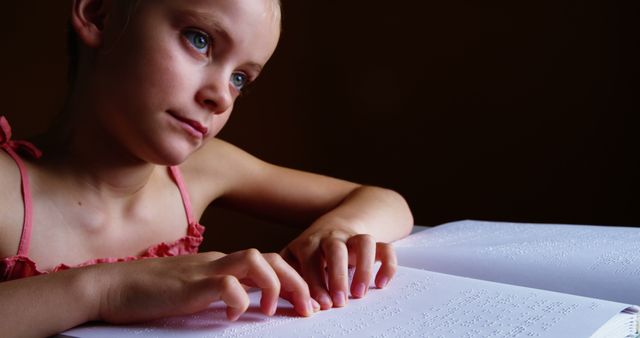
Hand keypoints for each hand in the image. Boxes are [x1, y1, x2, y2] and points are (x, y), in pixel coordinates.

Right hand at [92, 249, 318, 322]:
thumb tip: (244, 305)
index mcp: (222, 264)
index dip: (294, 280)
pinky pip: (226, 285)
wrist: (110, 287)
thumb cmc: (150, 293)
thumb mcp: (194, 291)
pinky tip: (233, 316)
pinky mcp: (189, 286)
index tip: (307, 305)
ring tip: (274, 310)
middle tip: (310, 309)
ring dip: (275, 285)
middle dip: (298, 282)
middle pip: (273, 258)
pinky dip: (238, 301)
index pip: (269, 262)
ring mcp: (204, 271)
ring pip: (256, 261)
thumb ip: (219, 293)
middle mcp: (219, 262)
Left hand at [281, 227, 396, 309]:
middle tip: (339, 302)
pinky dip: (387, 265)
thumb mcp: (293, 259)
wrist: (333, 226)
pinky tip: (381, 284)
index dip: (315, 283)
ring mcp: (353, 237)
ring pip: (364, 243)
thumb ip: (290, 277)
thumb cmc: (309, 251)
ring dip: (364, 268)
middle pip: (336, 249)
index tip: (320, 305)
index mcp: (309, 243)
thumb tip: (291, 302)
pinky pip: (385, 248)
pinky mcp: (371, 242)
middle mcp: (332, 237)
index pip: (311, 260)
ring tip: (360, 294)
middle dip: (338, 276)